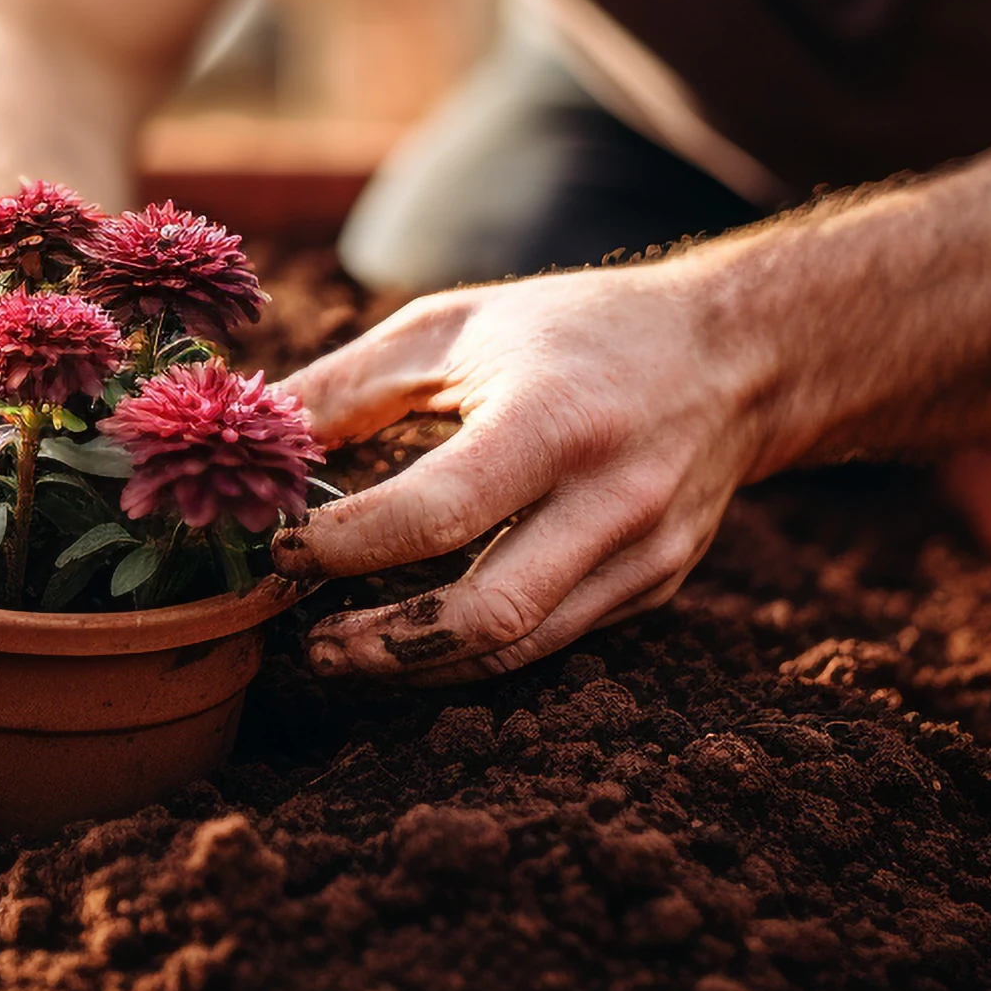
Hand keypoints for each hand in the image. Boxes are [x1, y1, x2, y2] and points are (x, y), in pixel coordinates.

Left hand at [271, 259, 774, 681]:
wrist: (734, 353)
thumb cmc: (576, 328)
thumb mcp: (458, 324)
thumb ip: (350, 384)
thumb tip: (256, 442)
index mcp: (556, 419)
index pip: (435, 513)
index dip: (343, 545)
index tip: (280, 547)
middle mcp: (613, 497)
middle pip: (486, 614)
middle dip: (378, 646)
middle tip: (303, 643)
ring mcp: (645, 555)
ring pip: (518, 649)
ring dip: (418, 665)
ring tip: (341, 652)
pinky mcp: (656, 587)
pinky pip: (552, 638)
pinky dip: (475, 646)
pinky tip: (415, 632)